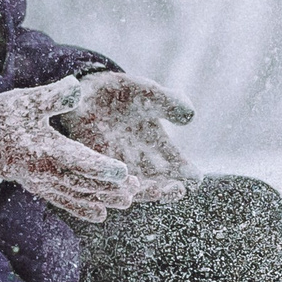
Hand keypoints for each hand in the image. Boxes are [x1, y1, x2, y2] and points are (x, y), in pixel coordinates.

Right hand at [0, 77, 136, 222]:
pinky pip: (64, 202)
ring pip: (77, 195)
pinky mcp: (40, 188)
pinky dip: (83, 209)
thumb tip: (75, 87)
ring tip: (128, 201)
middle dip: (111, 187)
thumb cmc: (9, 114)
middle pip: (84, 183)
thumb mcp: (30, 99)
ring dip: (103, 199)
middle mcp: (45, 171)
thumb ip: (54, 96)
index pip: (79, 161)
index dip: (102, 167)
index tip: (124, 172)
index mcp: (46, 149)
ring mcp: (42, 183)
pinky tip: (101, 215)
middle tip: (136, 188)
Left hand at [55, 71, 196, 203]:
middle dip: (167, 189)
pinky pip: (103, 180)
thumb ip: (169, 102)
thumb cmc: (122, 92)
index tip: (195, 177)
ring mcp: (115, 164)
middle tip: (178, 189)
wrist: (86, 91)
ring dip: (143, 191)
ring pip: (132, 187)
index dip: (186, 173)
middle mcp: (138, 160)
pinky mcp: (92, 163)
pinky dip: (113, 187)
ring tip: (155, 191)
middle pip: (156, 182)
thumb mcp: (148, 92)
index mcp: (156, 144)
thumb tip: (190, 116)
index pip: (176, 164)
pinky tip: (123, 189)